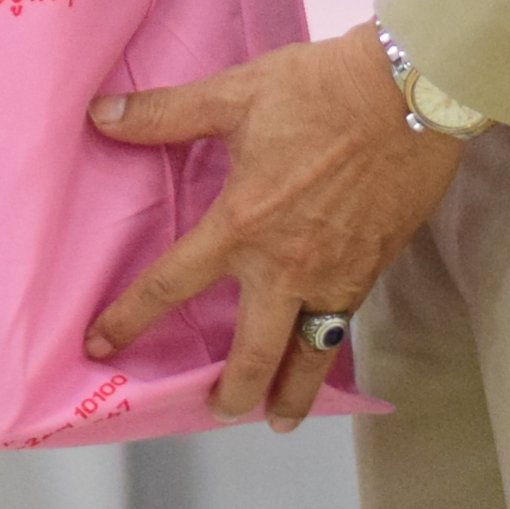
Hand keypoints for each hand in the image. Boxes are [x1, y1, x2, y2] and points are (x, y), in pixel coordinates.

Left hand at [85, 25, 466, 425]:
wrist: (410, 94)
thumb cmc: (320, 90)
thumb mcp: (234, 94)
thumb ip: (164, 113)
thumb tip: (99, 115)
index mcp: (241, 225)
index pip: (170, 286)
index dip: (129, 320)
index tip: (100, 347)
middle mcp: (285, 266)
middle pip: (253, 354)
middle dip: (232, 393)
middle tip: (216, 412)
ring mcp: (335, 275)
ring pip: (309, 356)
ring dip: (292, 393)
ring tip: (278, 418)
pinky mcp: (373, 269)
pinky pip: (344, 326)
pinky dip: (330, 351)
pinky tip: (324, 352)